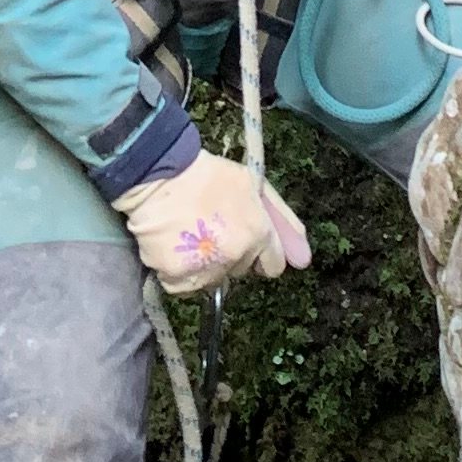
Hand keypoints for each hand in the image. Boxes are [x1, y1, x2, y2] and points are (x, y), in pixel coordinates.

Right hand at [112, 150, 311, 291]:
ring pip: (213, 280)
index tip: (243, 239)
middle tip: (211, 227)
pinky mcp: (178, 279)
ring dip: (205, 265)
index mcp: (258, 234)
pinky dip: (178, 273)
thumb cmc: (207, 175)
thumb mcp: (253, 185)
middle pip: (241, 270)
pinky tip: (173, 247)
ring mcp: (206, 270)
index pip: (273, 265)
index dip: (259, 251)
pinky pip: (184, 287)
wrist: (157, 175)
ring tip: (189, 235)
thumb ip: (282, 221)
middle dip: (232, 255)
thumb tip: (304, 261)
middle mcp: (236, 256)